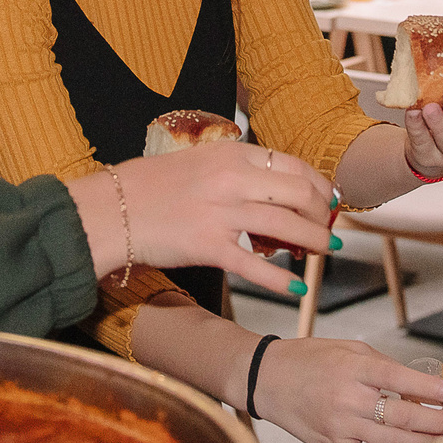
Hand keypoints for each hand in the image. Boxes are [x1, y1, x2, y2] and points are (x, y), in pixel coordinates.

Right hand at [71, 141, 334, 292]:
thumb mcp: (200, 161)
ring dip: (313, 242)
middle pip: (299, 193)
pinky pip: (255, 267)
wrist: (113, 209)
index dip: (319, 185)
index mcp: (232, 153)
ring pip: (286, 226)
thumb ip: (237, 169)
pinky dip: (281, 281)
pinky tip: (298, 289)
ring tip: (325, 252)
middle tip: (328, 228)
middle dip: (321, 214)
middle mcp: (232, 179)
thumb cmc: (152, 186)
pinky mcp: (209, 247)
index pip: (293, 165)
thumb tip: (274, 185)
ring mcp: (222, 213)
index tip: (329, 199)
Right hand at [253, 340, 442, 442]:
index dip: (433, 390)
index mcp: (355, 367)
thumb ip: (382, 365)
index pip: (402, 380)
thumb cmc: (307, 359)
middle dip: (438, 422)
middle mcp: (348, 398)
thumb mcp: (347, 348)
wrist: (266, 378)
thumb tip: (418, 385)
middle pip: (403, 417)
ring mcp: (340, 425)